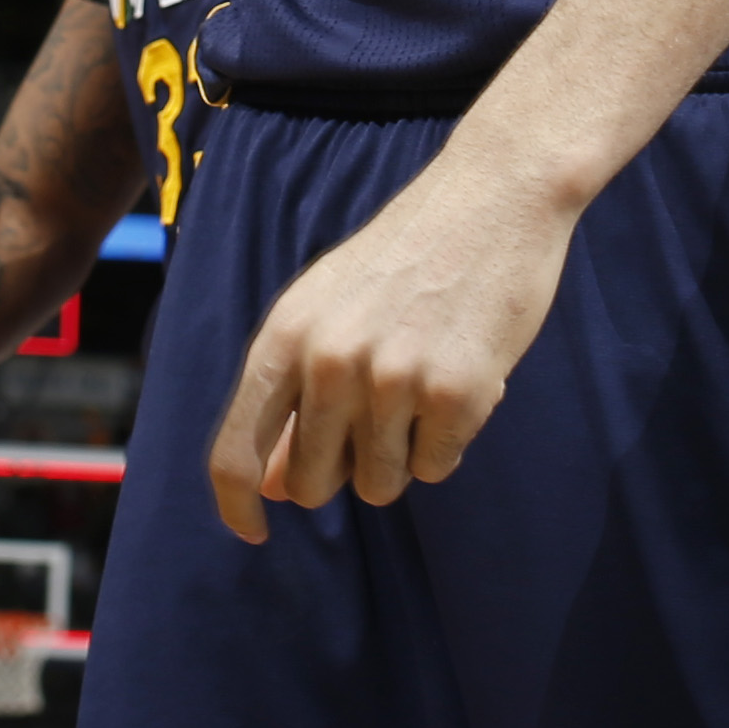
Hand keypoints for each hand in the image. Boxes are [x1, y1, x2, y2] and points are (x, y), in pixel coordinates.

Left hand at [206, 144, 576, 543]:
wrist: (492, 197)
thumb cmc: (404, 258)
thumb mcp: (325, 309)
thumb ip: (290, 393)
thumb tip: (270, 490)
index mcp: (284, 335)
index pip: (235, 451)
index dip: (237, 505)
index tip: (253, 530)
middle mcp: (330, 360)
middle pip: (311, 483)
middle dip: (341, 471)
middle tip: (376, 418)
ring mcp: (393, 378)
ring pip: (380, 485)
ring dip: (402, 455)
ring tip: (422, 386)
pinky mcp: (456, 393)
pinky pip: (437, 467)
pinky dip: (448, 440)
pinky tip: (460, 379)